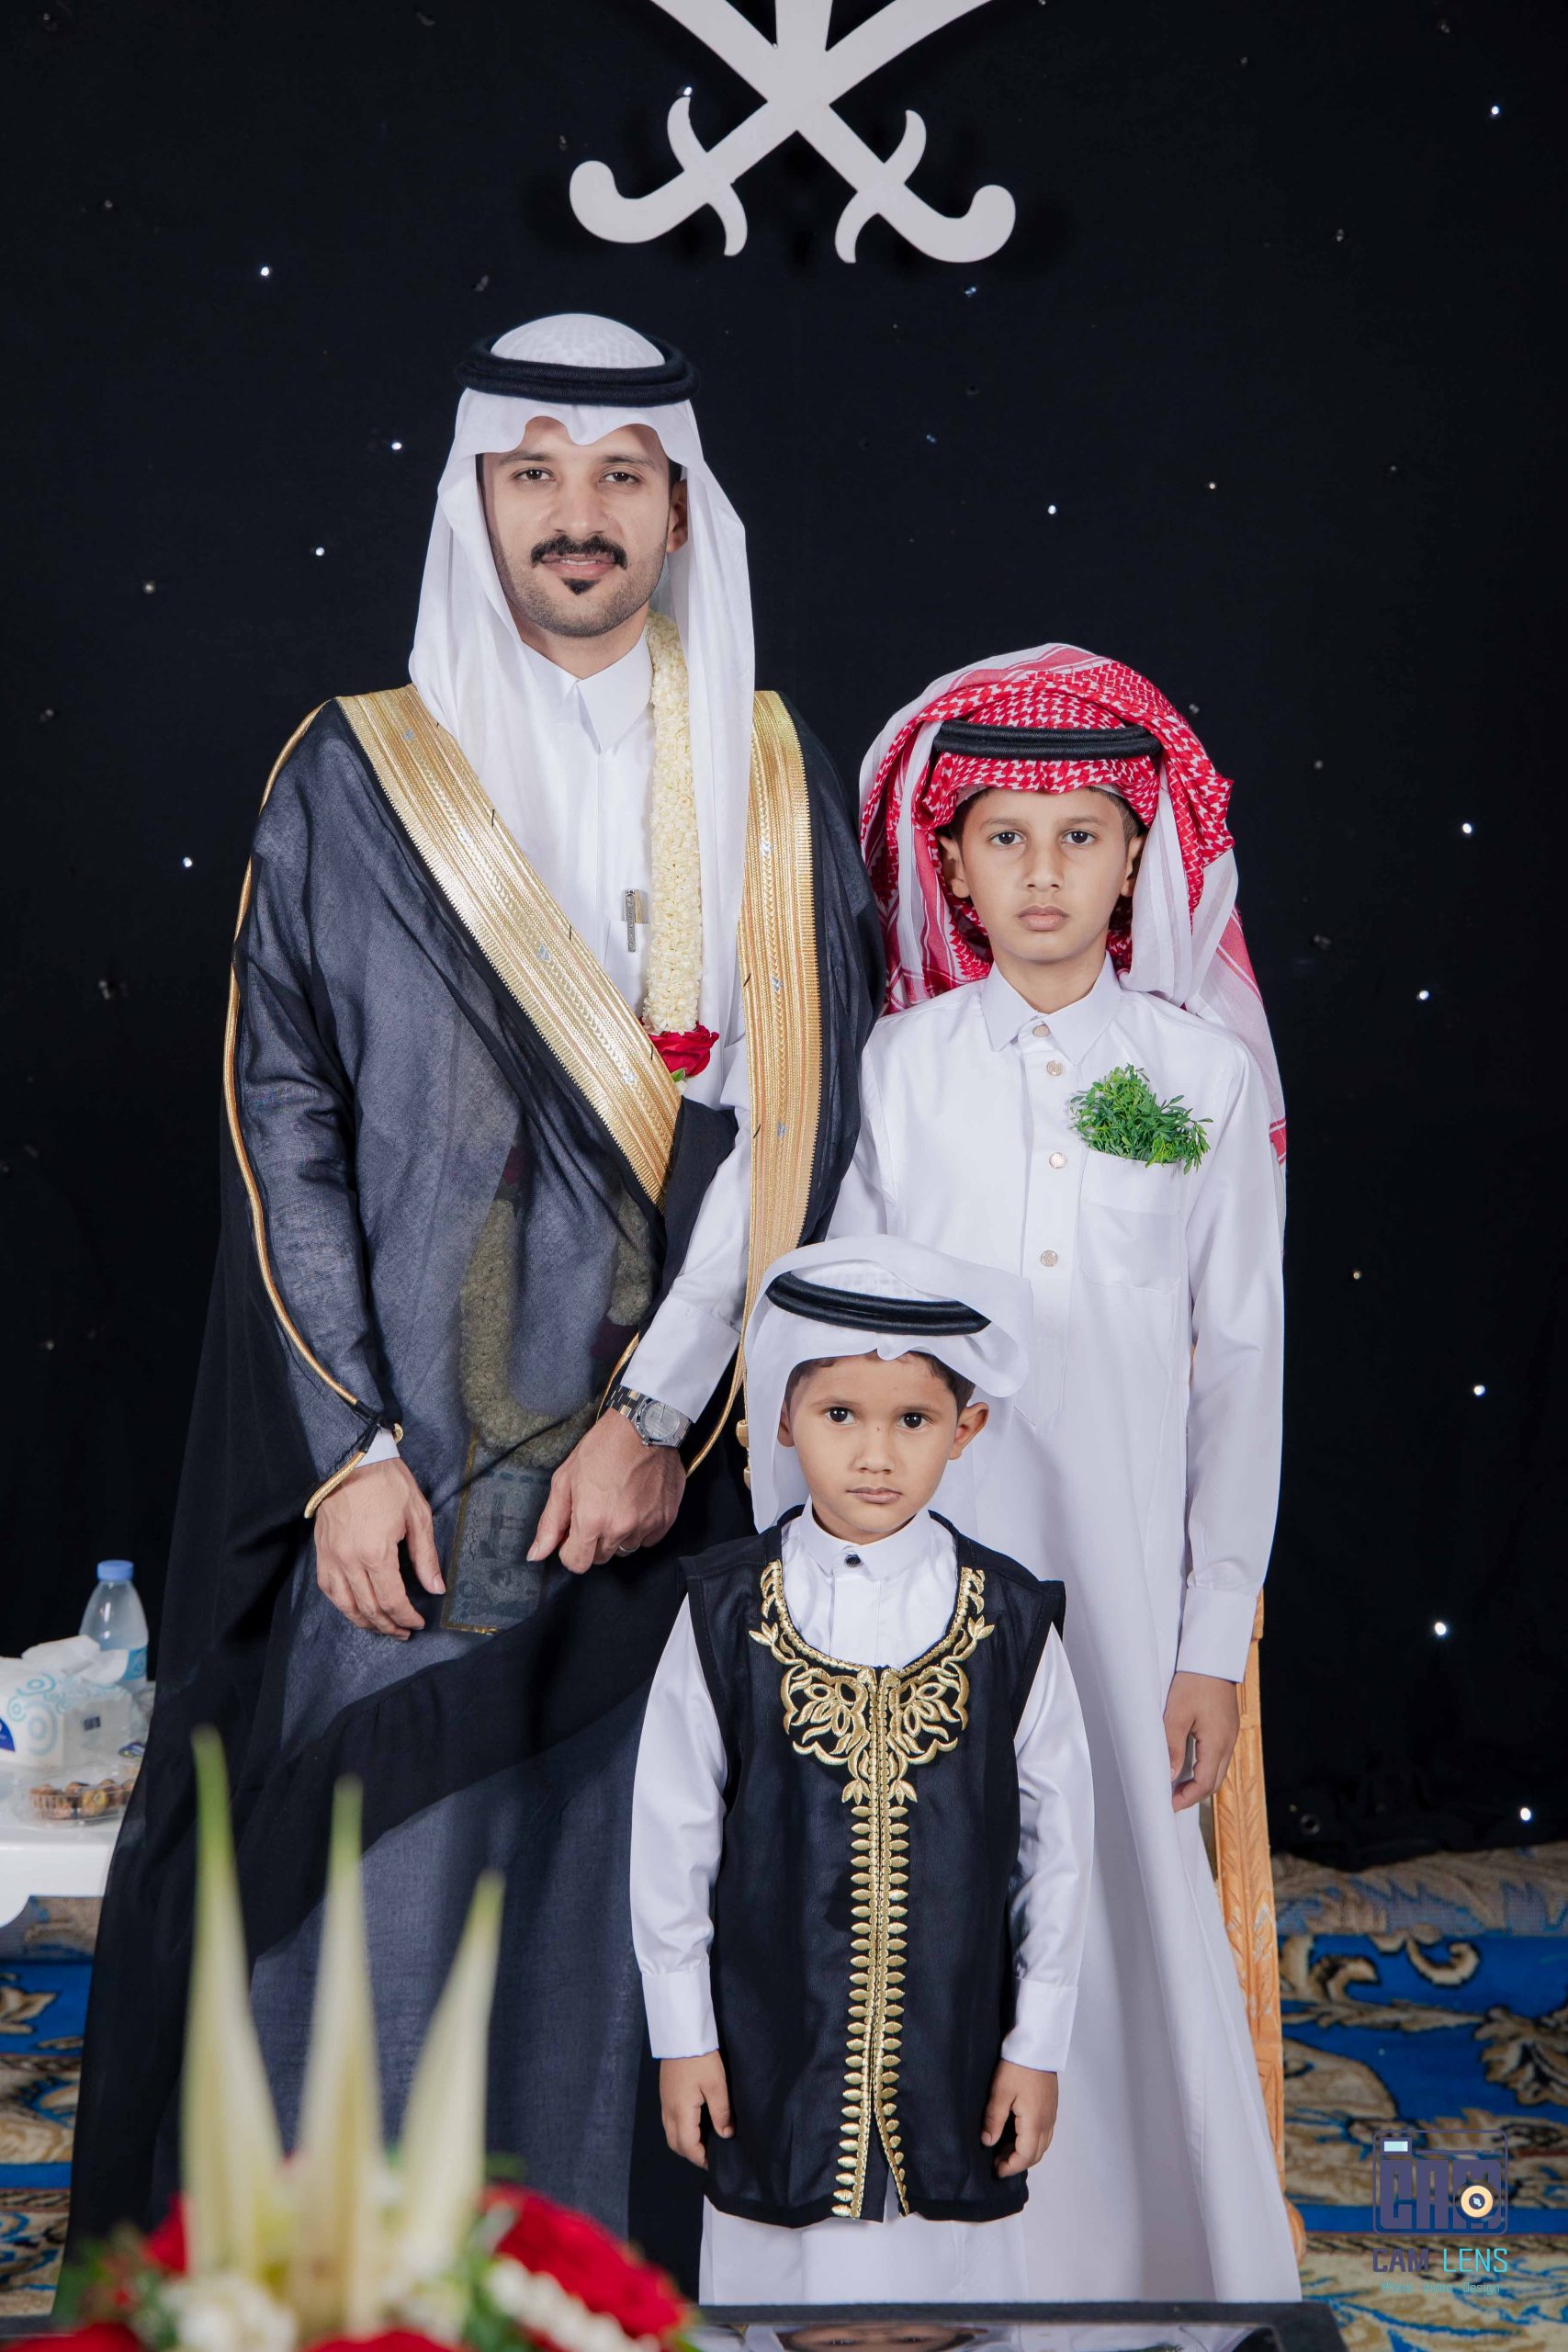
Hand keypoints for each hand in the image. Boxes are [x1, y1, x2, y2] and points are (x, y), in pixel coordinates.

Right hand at [314, 1458, 442, 1639]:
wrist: (354, 1459)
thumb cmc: (389, 1483)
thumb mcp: (417, 1515)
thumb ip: (426, 1556)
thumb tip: (436, 1588)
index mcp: (376, 1553)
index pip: (392, 1600)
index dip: (406, 1617)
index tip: (418, 1623)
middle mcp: (350, 1561)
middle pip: (369, 1609)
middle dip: (389, 1625)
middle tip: (403, 1632)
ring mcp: (332, 1558)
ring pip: (345, 1605)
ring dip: (365, 1622)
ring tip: (382, 1627)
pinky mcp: (321, 1552)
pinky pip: (329, 1589)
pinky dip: (342, 1606)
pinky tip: (355, 1609)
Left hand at [528, 1409, 685, 1574]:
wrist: (644, 1426)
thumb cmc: (602, 1447)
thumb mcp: (564, 1480)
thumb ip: (550, 1522)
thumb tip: (535, 1555)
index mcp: (591, 1520)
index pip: (577, 1563)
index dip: (569, 1550)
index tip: (572, 1533)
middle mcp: (620, 1528)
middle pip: (600, 1558)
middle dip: (592, 1541)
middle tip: (594, 1511)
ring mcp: (646, 1525)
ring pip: (624, 1549)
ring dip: (617, 1535)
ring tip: (617, 1505)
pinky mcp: (666, 1519)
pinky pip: (648, 1540)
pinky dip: (640, 1529)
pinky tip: (635, 1505)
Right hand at [659, 2051, 732, 2168]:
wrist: (682, 2034)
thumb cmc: (700, 2059)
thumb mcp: (717, 2086)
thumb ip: (721, 2113)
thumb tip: (726, 2135)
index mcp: (680, 2112)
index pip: (688, 2146)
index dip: (701, 2158)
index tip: (715, 2163)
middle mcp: (668, 2111)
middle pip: (676, 2144)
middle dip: (692, 2154)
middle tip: (710, 2155)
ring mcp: (664, 2102)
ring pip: (670, 2134)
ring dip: (685, 2143)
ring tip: (704, 2141)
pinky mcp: (665, 2094)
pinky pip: (669, 2122)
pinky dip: (680, 2130)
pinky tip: (695, 2124)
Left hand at [982, 2060, 1057, 2176]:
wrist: (1037, 2045)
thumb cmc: (1017, 2067)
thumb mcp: (1000, 2093)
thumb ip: (994, 2120)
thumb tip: (987, 2143)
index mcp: (1035, 2123)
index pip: (1025, 2157)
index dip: (1010, 2167)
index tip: (995, 2170)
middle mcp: (1047, 2123)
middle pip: (1035, 2154)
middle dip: (1017, 2162)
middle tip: (997, 2161)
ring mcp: (1051, 2115)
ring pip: (1041, 2145)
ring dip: (1025, 2152)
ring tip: (1004, 2149)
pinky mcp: (1051, 2107)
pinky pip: (1044, 2133)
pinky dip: (1032, 2141)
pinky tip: (1017, 2133)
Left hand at [1164, 1668, 1240, 1810]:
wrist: (1212, 1658)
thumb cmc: (1193, 1682)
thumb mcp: (1176, 1714)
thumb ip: (1172, 1747)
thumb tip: (1171, 1776)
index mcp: (1217, 1742)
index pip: (1205, 1783)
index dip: (1188, 1798)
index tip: (1170, 1804)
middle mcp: (1228, 1742)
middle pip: (1214, 1782)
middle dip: (1194, 1795)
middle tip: (1172, 1799)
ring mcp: (1230, 1735)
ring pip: (1218, 1770)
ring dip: (1199, 1781)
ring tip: (1177, 1784)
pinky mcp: (1227, 1727)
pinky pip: (1219, 1756)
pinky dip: (1204, 1767)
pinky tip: (1188, 1764)